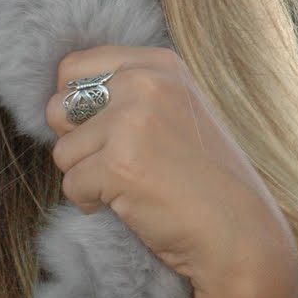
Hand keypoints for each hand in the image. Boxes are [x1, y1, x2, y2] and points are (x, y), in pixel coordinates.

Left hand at [47, 46, 297, 297]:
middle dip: (74, 142)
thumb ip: (130, 93)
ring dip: (85, 176)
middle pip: (58, 106)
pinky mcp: (118, 165)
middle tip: (112, 163)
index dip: (74, 107)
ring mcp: (130, 122)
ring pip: (62, 150)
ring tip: (128, 186)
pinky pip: (71, 184)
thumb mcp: (176, 109)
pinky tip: (129, 205)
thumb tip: (62, 99)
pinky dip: (90, 203)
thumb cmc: (205, 179)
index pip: (73, 67)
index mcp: (157, 64)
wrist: (239, 233)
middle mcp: (143, 83)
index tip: (101, 133)